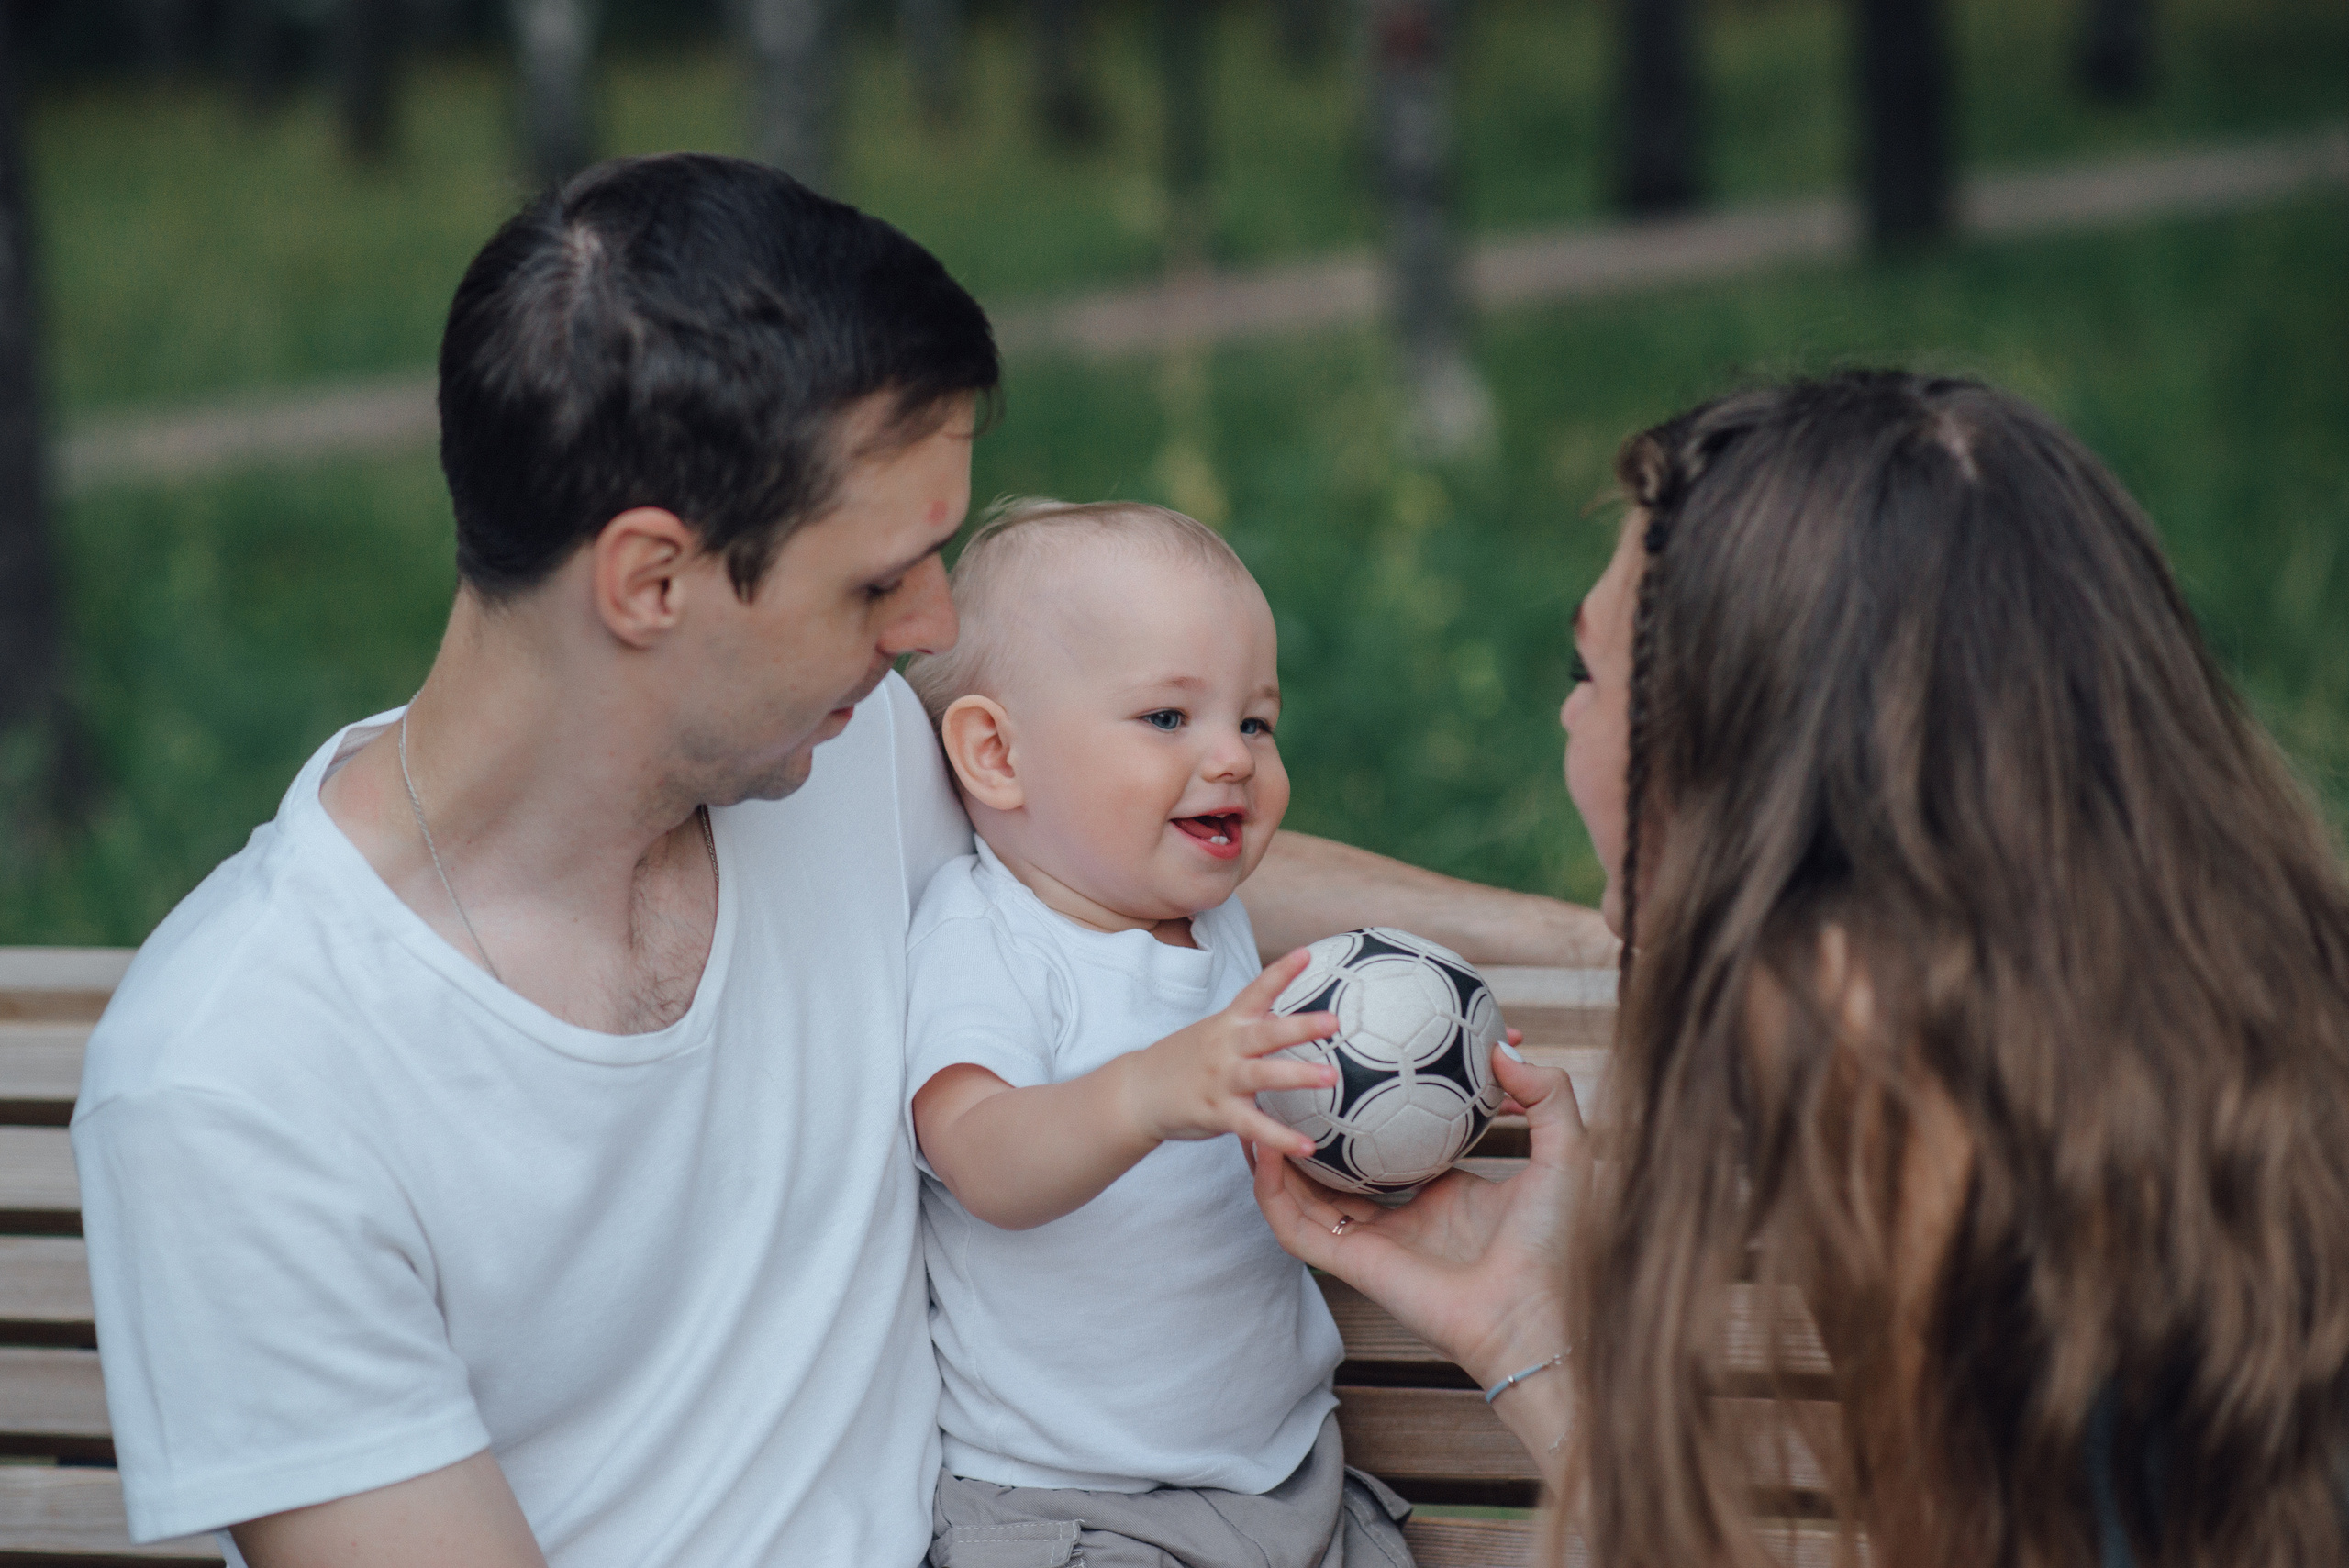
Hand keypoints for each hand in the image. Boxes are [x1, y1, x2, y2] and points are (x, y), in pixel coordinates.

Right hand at [1118, 948, 1338, 1159]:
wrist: (1138, 1092)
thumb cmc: (1184, 1059)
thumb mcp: (1214, 1032)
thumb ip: (1250, 1025)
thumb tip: (1285, 1016)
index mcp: (1228, 1024)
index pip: (1256, 991)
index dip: (1280, 972)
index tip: (1306, 952)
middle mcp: (1226, 1047)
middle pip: (1266, 1033)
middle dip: (1300, 1026)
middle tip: (1333, 1021)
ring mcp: (1221, 1080)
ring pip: (1263, 1075)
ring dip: (1298, 1075)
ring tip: (1331, 1077)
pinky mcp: (1217, 1113)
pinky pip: (1253, 1126)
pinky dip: (1281, 1138)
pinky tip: (1308, 1146)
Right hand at [1251, 1043, 1585, 1389]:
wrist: (1536, 1312)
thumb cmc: (1555, 1242)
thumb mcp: (1564, 1151)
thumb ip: (1547, 1096)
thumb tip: (1504, 1051)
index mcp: (1441, 1196)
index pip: (1391, 1151)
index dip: (1369, 1116)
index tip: (1356, 1073)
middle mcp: (1400, 1219)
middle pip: (1337, 1173)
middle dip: (1310, 1135)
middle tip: (1289, 1088)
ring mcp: (1372, 1243)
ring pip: (1306, 1198)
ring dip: (1277, 1160)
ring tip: (1256, 1112)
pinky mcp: (1353, 1264)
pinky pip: (1298, 1226)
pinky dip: (1274, 1192)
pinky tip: (1267, 1151)